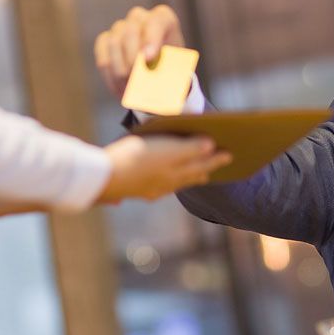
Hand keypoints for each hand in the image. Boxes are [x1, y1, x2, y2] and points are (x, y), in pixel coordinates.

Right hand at [94, 5, 185, 98]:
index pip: (156, 21)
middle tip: (136, 79)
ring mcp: (120, 27)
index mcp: (163, 18)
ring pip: (114, 43)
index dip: (150, 39)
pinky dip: (110, 75)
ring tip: (129, 89)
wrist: (162, 72)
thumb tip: (152, 82)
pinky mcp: (105, 41)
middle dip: (131, 58)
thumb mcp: (177, 67)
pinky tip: (120, 90)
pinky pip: (102, 55)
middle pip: (130, 31)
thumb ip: (166, 69)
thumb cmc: (172, 68)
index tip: (148, 59)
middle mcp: (140, 18)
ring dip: (120, 70)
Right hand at [97, 134, 231, 203]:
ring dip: (188, 176)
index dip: (216, 158)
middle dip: (204, 168)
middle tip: (216, 167)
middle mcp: (166, 184)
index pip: (203, 164)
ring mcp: (150, 188)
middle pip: (190, 175)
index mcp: (177, 174)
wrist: (103, 177)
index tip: (230, 154)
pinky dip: (168, 180)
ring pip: (175, 182)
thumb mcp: (168, 150)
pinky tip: (164, 181)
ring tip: (197, 174)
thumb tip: (211, 146)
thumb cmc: (137, 158)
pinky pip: (158, 185)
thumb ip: (191, 149)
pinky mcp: (134, 187)